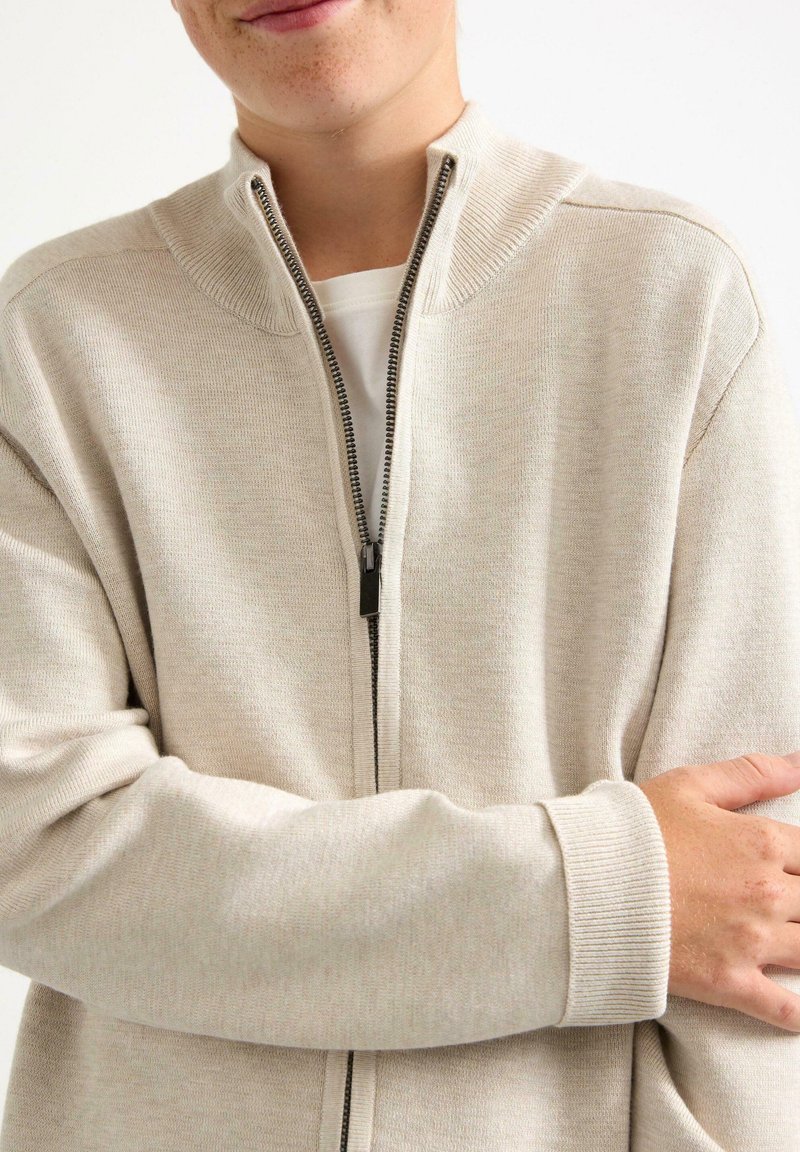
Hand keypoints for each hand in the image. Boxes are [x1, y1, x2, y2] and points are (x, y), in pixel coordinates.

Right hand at [639, 751, 799, 1031]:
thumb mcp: (689, 785)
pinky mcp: (731, 983)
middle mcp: (767, 892)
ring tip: (794, 944)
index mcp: (761, 842)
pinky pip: (786, 1010)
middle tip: (789, 905)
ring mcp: (752, 941)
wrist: (586, 886)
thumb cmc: (630, 830)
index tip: (794, 869)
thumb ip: (751, 773)